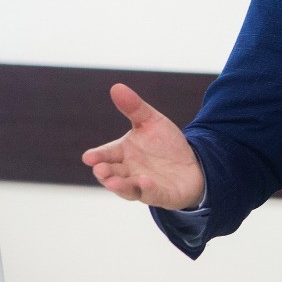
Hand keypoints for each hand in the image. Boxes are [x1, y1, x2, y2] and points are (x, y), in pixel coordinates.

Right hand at [82, 83, 205, 209]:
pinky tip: (145, 182)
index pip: (106, 154)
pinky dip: (147, 189)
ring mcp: (143, 185)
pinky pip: (152, 194)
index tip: (88, 157)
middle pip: (112, 173)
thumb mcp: (152, 122)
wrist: (193, 163)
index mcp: (123, 153)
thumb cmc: (165, 144)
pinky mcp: (161, 195)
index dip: (98, 156)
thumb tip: (116, 87)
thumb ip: (134, 108)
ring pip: (127, 188)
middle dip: (105, 173)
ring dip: (120, 186)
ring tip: (113, 182)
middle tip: (100, 169)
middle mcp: (129, 171)